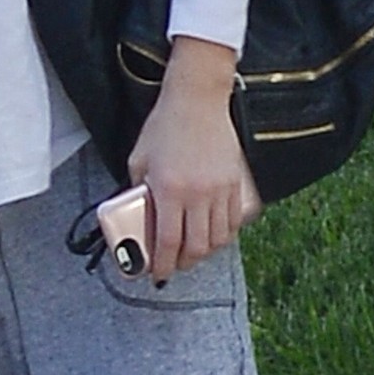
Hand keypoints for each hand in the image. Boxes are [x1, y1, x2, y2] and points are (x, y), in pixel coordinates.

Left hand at [127, 36, 249, 282]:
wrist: (197, 101)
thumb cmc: (165, 126)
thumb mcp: (139, 160)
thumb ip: (138, 191)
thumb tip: (140, 216)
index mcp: (169, 190)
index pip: (167, 242)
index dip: (162, 264)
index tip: (157, 273)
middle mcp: (197, 194)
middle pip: (196, 248)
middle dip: (184, 263)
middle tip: (174, 265)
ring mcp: (220, 190)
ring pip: (218, 239)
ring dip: (204, 252)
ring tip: (192, 252)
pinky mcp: (235, 184)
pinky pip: (233, 222)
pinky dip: (223, 235)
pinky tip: (212, 235)